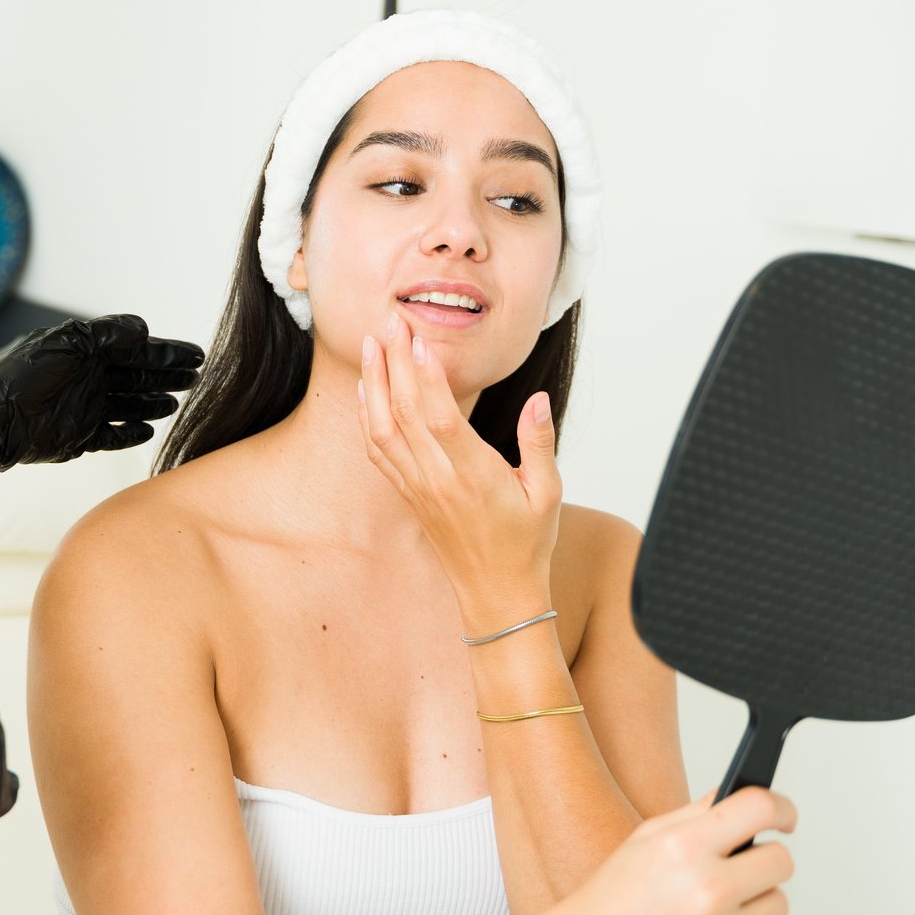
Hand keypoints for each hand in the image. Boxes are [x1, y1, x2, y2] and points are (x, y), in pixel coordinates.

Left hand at [0, 314, 204, 487]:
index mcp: (85, 351)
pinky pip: (111, 436)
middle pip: (136, 376)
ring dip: (151, 403)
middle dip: (165, 375)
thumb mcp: (66, 342)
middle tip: (194, 378)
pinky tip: (148, 430)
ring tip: (174, 403)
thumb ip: (107, 334)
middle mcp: (87, 378)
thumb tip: (143, 328)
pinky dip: (129, 433)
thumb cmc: (22, 375)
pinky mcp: (76, 437)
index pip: (134, 349)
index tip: (196, 356)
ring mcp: (83, 408)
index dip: (166, 352)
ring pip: (128, 404)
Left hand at [355, 309, 560, 612]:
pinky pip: (378, 451)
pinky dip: (367, 416)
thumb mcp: (548, 494)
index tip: (419, 340)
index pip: (442, 419)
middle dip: (395, 363)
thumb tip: (537, 400)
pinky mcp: (408, 494)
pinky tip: (365, 389)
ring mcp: (418, 488)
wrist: (495, 594)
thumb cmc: (527, 544)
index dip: (428, 378)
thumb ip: (539, 444)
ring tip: (369, 344)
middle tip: (391, 320)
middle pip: (406, 414)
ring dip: (373, 384)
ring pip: (383, 429)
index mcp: (474, 477)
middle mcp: (438, 480)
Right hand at [544, 787, 797, 914]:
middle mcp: (708, 893)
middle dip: (763, 860)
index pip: (761, 809)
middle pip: (782, 861)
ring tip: (711, 910)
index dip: (781, 808)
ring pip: (778, 905)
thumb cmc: (608, 904)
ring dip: (754, 903)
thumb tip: (742, 800)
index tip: (783, 816)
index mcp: (683, 849)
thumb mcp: (644, 841)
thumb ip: (698, 816)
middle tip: (738, 868)